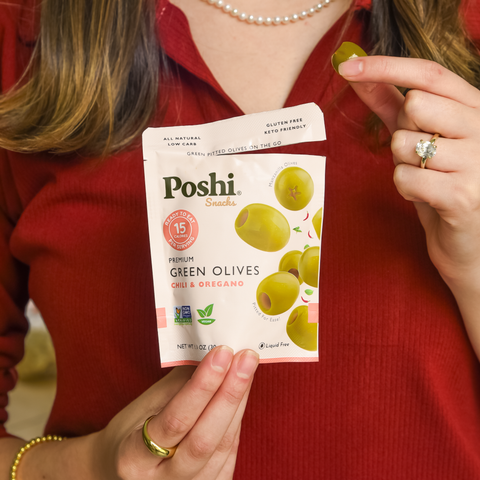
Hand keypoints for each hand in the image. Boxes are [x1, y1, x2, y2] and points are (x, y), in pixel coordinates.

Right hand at [92, 346, 258, 479]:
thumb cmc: (134, 430)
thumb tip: (214, 353)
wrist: (126, 468)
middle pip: (204, 439)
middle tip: (246, 357)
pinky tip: (242, 395)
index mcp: (133, 458)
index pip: (176, 420)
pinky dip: (236, 422)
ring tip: (247, 368)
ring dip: (238, 403)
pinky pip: (229, 457)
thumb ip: (180, 384)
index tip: (222, 353)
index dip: (202, 386)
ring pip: (222, 448)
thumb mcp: (145, 406)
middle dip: (229, 394)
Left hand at [339, 56, 479, 356]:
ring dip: (402, 165)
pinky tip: (425, 198)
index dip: (387, 66)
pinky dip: (405, 189)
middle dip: (401, 132)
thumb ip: (394, 106)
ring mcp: (476, 162)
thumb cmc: (444, 186)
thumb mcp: (422, 140)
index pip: (430, 74)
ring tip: (426, 180)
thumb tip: (361, 75)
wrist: (470, 243)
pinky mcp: (462, 196)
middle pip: (415, 106)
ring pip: (405, 144)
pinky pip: (405, 177)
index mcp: (475, 108)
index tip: (349, 65)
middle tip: (418, 155)